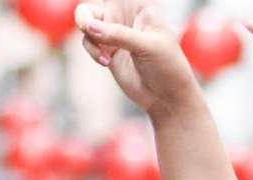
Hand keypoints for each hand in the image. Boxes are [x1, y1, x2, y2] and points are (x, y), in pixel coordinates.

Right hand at [77, 1, 200, 116]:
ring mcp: (115, 33)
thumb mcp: (148, 47)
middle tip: (86, 26)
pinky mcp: (107, 49)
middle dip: (85, 16)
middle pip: (96, 6)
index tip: (104, 14)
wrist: (166, 97)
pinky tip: (107, 62)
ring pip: (86, 21)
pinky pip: (88, 41)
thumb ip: (119, 34)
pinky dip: (92, 51)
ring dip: (89, 37)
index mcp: (141, 7)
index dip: (111, 0)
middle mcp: (126, 16)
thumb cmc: (167, 67)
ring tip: (105, 55)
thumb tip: (89, 26)